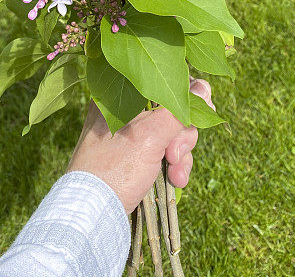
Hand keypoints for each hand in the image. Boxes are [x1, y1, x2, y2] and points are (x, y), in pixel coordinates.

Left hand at [67, 78, 212, 213]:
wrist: (92, 214)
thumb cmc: (115, 168)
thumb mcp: (150, 135)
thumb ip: (178, 111)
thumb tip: (203, 88)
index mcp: (121, 93)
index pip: (164, 81)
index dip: (188, 96)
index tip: (200, 113)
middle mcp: (126, 108)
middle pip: (174, 109)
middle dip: (182, 136)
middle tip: (173, 155)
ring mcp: (131, 133)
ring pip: (173, 133)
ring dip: (181, 156)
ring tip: (175, 176)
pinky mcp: (136, 155)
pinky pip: (166, 151)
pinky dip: (174, 166)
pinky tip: (174, 181)